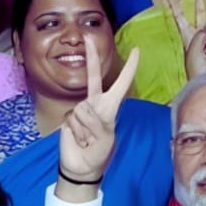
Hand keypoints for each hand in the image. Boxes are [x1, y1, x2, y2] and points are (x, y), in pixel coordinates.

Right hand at [58, 39, 138, 182]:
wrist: (82, 167)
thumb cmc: (99, 153)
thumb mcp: (106, 139)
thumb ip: (98, 124)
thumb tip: (83, 111)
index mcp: (110, 107)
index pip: (121, 84)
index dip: (129, 68)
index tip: (137, 51)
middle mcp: (95, 103)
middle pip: (94, 76)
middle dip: (91, 57)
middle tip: (88, 38)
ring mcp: (81, 109)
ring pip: (84, 109)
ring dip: (87, 129)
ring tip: (88, 140)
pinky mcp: (68, 117)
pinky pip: (73, 120)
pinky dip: (78, 133)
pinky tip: (79, 140)